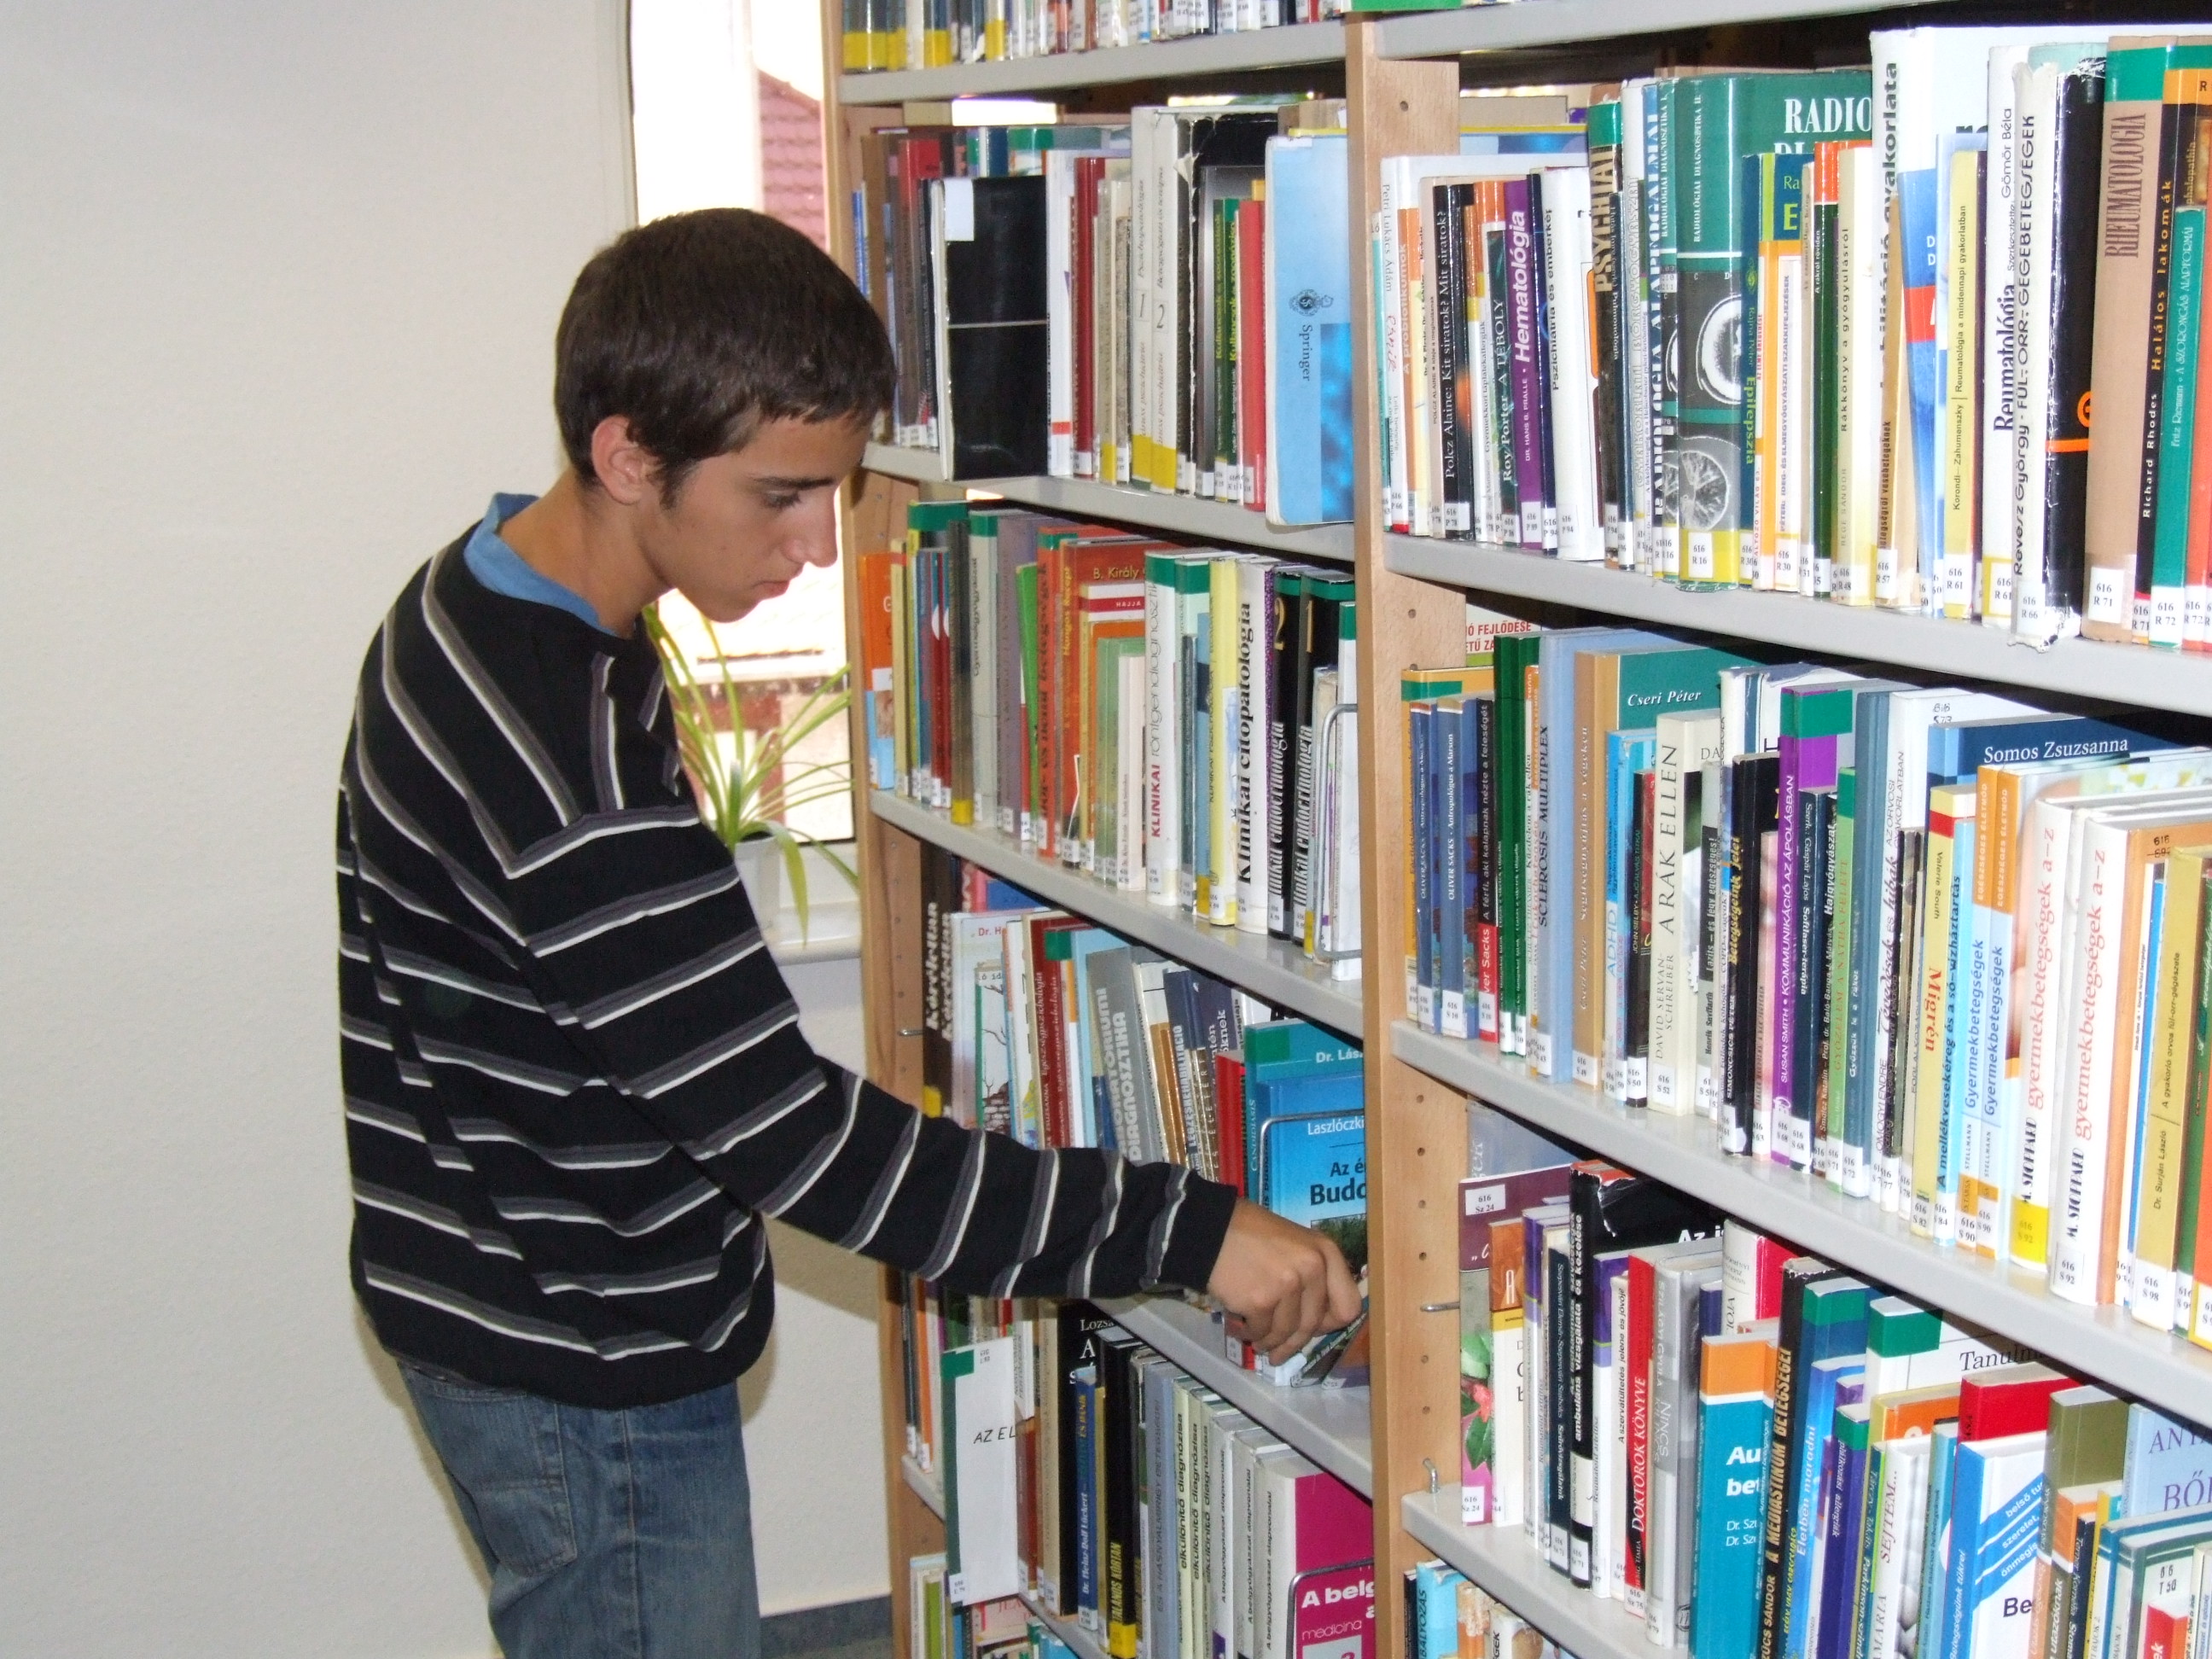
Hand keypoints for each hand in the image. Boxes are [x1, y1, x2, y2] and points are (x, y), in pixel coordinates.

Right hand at [1206, 1199, 1362, 1364]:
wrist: (1208, 1227)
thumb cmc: (1250, 1232)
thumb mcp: (1294, 1242)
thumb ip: (1311, 1273)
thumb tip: (1316, 1318)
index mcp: (1325, 1252)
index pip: (1348, 1305)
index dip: (1330, 1322)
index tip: (1313, 1329)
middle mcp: (1313, 1268)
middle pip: (1312, 1324)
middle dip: (1293, 1343)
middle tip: (1279, 1353)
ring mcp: (1288, 1286)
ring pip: (1285, 1333)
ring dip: (1269, 1342)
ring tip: (1256, 1341)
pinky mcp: (1261, 1301)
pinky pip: (1260, 1331)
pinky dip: (1249, 1334)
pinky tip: (1238, 1327)